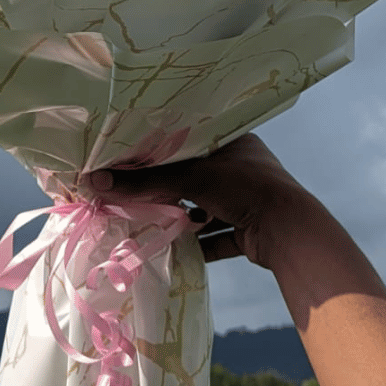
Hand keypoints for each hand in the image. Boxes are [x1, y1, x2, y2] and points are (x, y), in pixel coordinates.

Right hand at [88, 134, 310, 267]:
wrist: (290, 232)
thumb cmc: (243, 187)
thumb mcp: (190, 178)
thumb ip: (143, 182)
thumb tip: (95, 181)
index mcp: (233, 140)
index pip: (191, 138)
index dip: (164, 148)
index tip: (136, 155)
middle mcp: (242, 167)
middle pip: (197, 175)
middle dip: (171, 186)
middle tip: (137, 189)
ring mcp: (247, 200)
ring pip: (207, 206)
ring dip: (184, 216)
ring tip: (152, 218)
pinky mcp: (249, 230)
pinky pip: (217, 235)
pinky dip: (199, 243)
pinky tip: (174, 247)